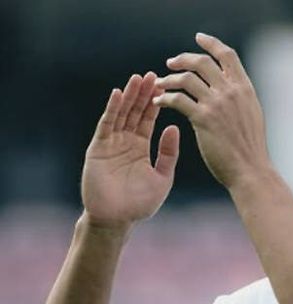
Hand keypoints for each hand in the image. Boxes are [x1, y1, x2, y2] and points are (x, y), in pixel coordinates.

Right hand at [82, 72, 179, 227]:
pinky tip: (119, 95)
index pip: (149, 119)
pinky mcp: (98, 148)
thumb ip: (169, 153)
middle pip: (135, 112)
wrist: (116, 220)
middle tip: (154, 74)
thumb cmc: (140, 203)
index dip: (156, 103)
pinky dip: (112, 110)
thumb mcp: (162, 177)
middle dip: (144, 94)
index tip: (167, 86)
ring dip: (129, 96)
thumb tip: (174, 127)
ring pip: (121, 114)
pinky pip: (106, 126)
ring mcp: (111, 143)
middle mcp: (125, 141)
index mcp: (141, 147)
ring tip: (138, 78)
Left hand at [153, 33, 269, 188]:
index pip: (227, 55)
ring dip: (169, 79)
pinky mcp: (204, 119)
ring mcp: (217, 104)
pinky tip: (159, 102)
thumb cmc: (250, 149)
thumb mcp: (252, 114)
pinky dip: (165, 98)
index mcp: (245, 88)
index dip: (211, 43)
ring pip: (187, 78)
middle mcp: (231, 92)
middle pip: (202, 62)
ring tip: (160, 84)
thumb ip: (240, 97)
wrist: (251, 170)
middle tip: (171, 63)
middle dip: (183, 59)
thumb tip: (230, 86)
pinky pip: (178, 100)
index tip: (199, 38)